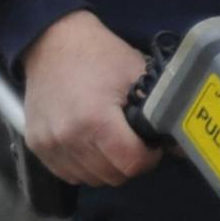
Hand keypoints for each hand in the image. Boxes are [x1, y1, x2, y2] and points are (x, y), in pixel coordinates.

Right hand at [22, 10, 163, 188]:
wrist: (51, 41)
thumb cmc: (98, 54)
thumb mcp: (137, 74)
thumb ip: (162, 110)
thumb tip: (183, 145)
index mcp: (95, 119)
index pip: (132, 164)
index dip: (149, 157)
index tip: (149, 144)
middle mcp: (69, 137)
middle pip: (113, 176)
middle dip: (129, 162)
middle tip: (130, 139)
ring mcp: (49, 144)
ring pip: (92, 179)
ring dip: (105, 166)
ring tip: (108, 140)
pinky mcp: (36, 146)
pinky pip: (69, 174)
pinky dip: (83, 166)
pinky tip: (88, 143)